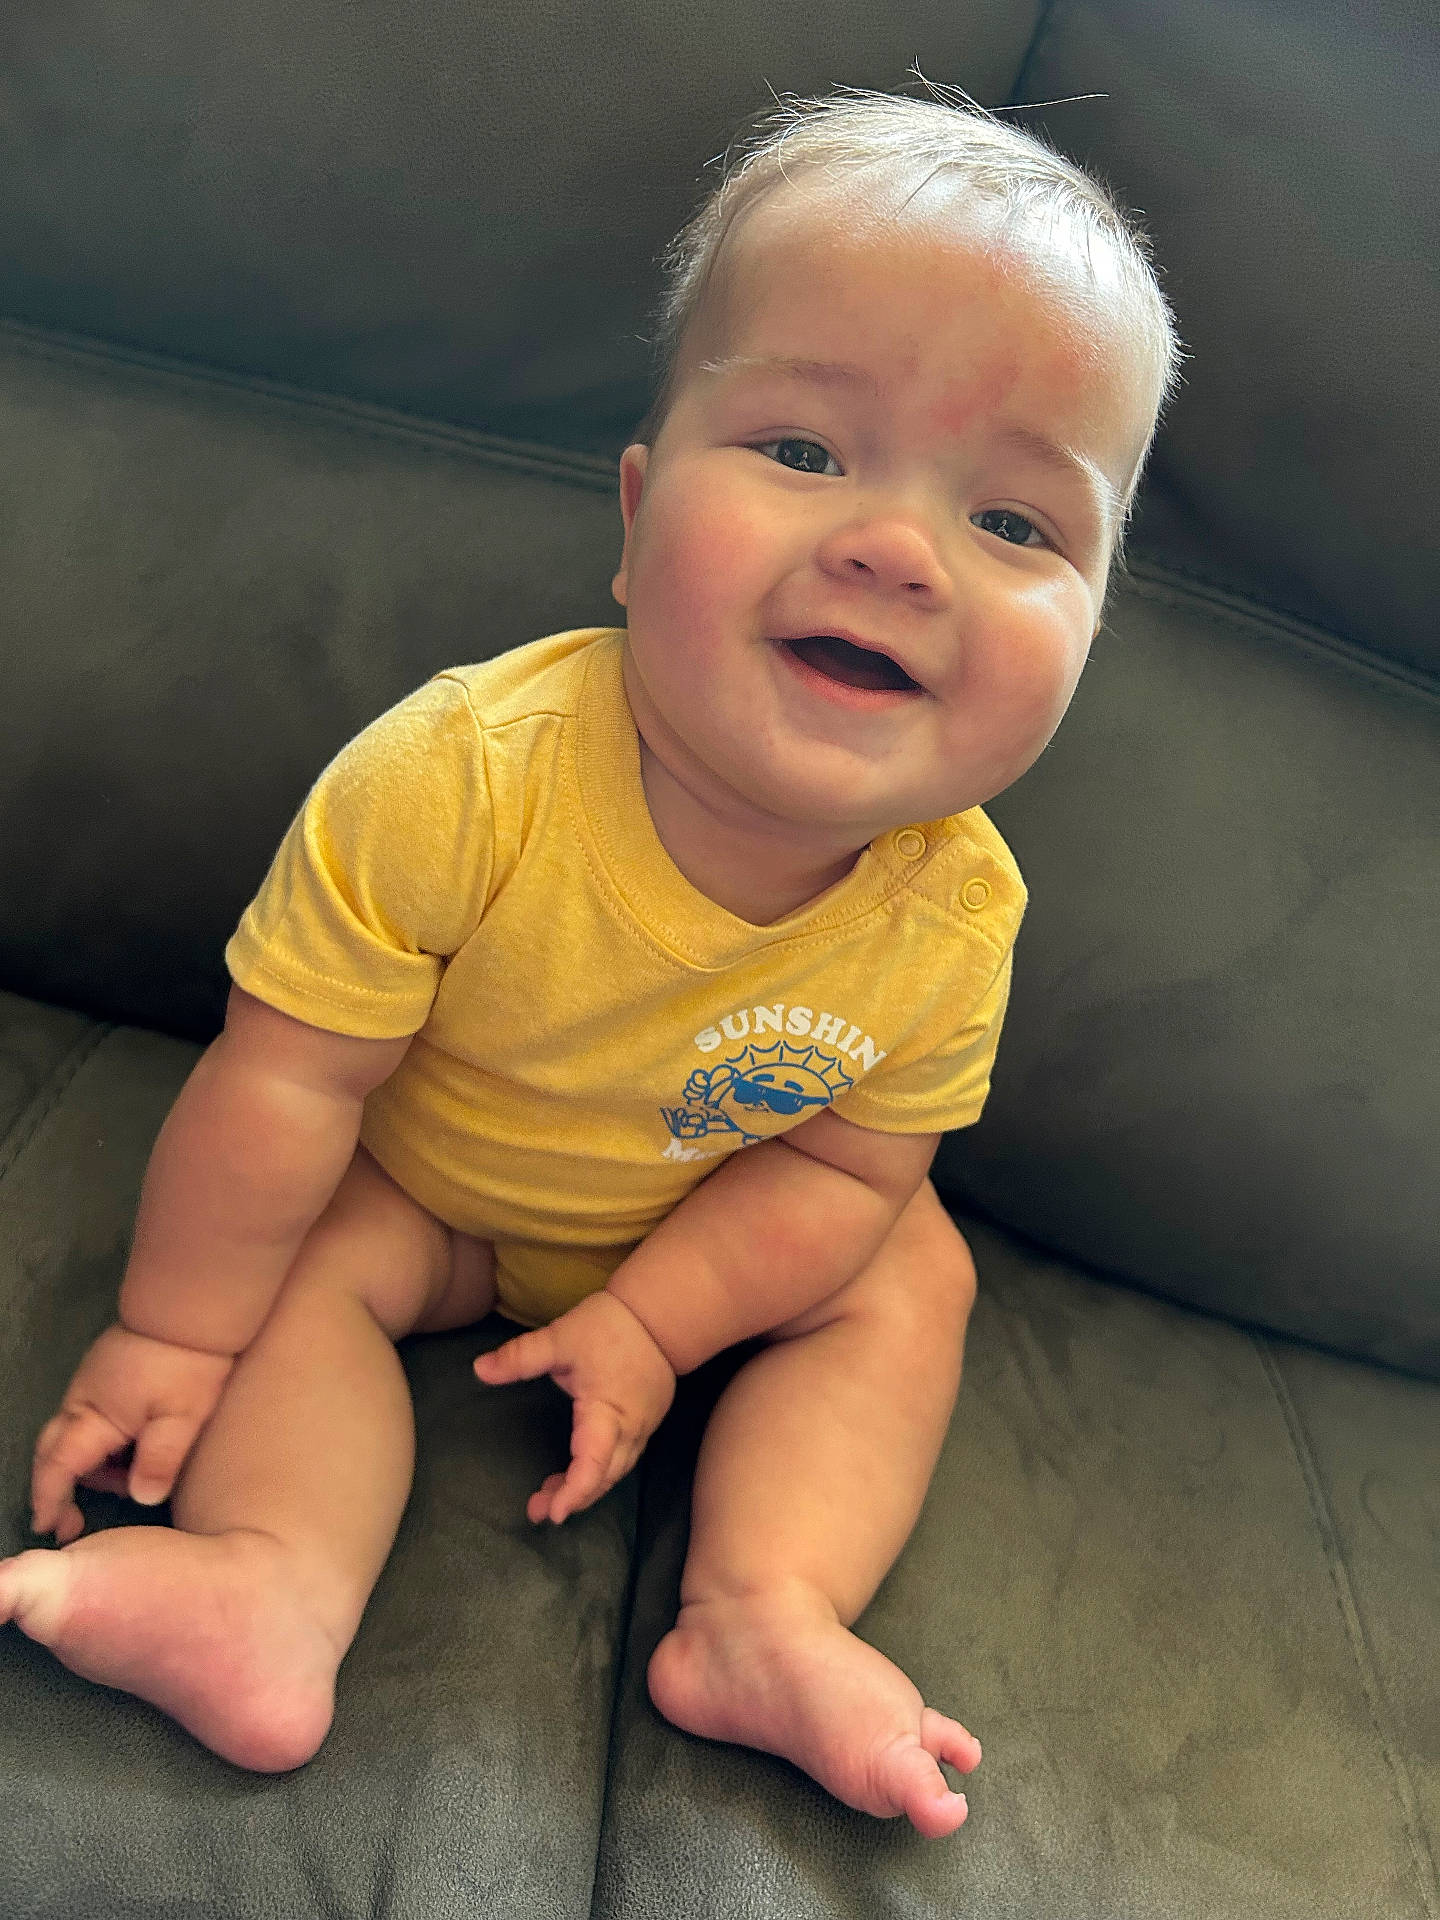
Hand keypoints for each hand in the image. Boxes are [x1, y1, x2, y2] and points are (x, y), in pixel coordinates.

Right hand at [31, 1322, 235, 1543]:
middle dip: (57, 1488)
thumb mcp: (182, 1417)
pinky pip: (89, 1420)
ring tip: (127, 1483)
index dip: (49, 1498)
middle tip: (73, 1521)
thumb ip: (160, 1459)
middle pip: (55, 1452)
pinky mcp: (106, 1374)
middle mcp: (81, 1400)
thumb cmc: (188, 1363)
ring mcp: (91, 1384)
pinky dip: (101, 1445)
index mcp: (94, 1414)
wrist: (193, 1307)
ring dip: (88, 1466)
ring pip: (73, 1437)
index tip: (49, 1527)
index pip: (58, 1465)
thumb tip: (142, 1498)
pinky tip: (131, 1452)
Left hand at [474, 1291, 675, 1524]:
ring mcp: (642, 1430)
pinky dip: (597, 1472)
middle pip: (603, 1478)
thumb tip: (478, 1369)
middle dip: (571, 1498)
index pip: (593, 1464)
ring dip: (584, 1487)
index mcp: (608, 1412)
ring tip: (549, 1496)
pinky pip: (621, 1459)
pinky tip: (576, 1472)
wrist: (659, 1315)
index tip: (553, 1512)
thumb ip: (520, 1356)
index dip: (574, 1492)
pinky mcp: (645, 1425)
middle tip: (536, 1510)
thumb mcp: (560, 1337)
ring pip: (613, 1472)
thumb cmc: (610, 1326)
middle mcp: (630, 1430)